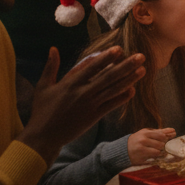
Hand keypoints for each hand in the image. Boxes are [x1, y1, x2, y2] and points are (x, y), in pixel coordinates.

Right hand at [18, 47, 145, 163]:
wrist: (44, 136)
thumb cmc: (42, 110)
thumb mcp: (43, 86)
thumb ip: (51, 67)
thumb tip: (53, 48)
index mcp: (70, 83)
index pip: (91, 67)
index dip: (106, 58)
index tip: (119, 49)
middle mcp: (83, 92)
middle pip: (108, 76)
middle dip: (126, 66)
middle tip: (141, 56)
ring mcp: (90, 105)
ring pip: (113, 89)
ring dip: (129, 79)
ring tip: (142, 70)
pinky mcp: (94, 116)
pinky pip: (111, 105)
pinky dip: (122, 97)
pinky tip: (133, 90)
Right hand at [127, 128, 176, 164]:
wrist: (123, 150)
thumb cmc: (137, 140)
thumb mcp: (146, 133)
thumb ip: (159, 132)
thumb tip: (173, 130)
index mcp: (145, 133)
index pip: (161, 135)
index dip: (167, 137)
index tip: (168, 138)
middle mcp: (143, 141)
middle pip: (161, 144)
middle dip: (163, 145)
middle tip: (161, 145)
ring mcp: (142, 150)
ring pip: (158, 151)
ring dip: (160, 152)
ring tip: (156, 150)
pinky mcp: (141, 158)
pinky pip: (154, 158)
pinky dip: (156, 157)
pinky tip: (152, 155)